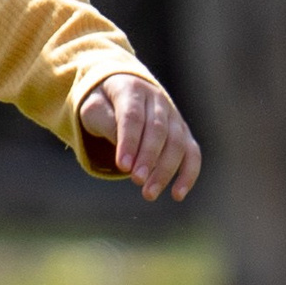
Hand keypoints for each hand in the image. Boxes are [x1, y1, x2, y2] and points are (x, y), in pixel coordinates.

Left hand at [80, 74, 202, 202]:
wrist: (122, 92)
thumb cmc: (104, 105)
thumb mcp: (93, 108)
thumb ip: (105, 124)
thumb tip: (126, 152)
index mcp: (132, 89)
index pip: (133, 116)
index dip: (129, 141)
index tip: (122, 166)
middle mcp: (157, 100)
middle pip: (157, 130)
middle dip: (148, 158)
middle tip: (136, 180)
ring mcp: (173, 116)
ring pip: (177, 143)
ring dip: (165, 170)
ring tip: (149, 193)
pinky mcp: (183, 133)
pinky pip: (192, 153)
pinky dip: (188, 174)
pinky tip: (177, 195)